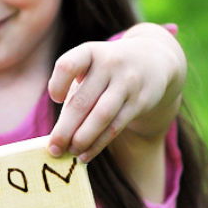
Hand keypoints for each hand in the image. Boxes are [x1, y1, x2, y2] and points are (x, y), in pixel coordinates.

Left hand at [47, 25, 184, 161]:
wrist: (154, 60)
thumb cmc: (107, 70)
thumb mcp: (91, 68)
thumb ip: (74, 93)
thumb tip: (59, 136)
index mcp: (90, 53)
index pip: (68, 66)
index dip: (57, 85)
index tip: (56, 99)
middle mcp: (109, 65)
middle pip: (82, 102)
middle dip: (64, 130)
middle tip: (53, 149)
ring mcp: (127, 83)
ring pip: (101, 117)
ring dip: (82, 139)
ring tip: (70, 152)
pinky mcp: (139, 102)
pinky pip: (115, 127)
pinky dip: (98, 144)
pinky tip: (85, 155)